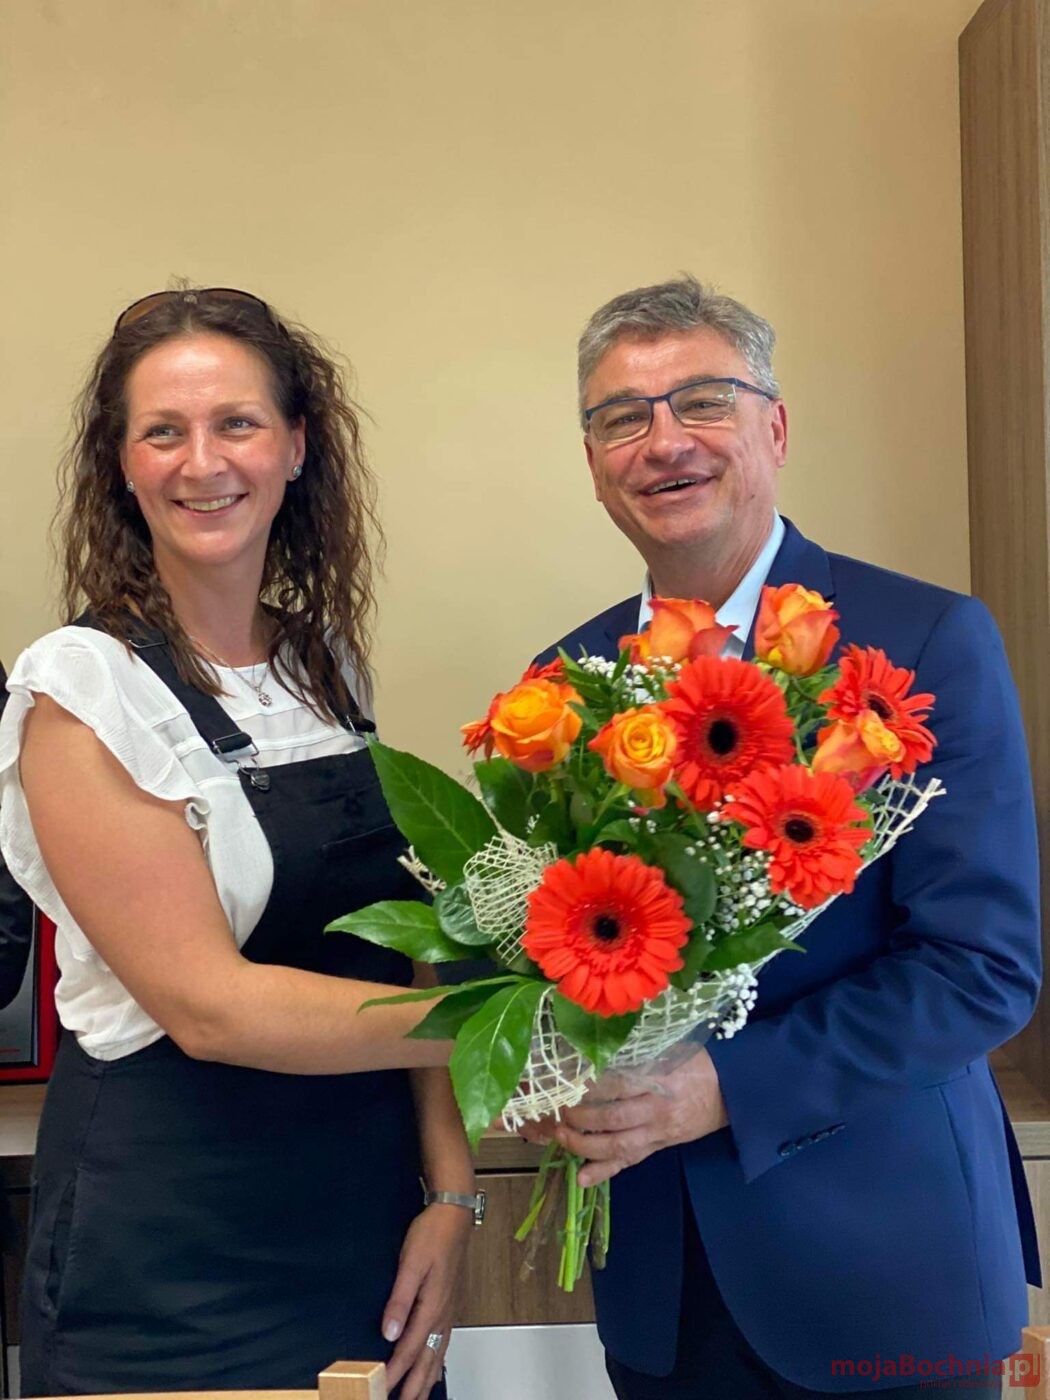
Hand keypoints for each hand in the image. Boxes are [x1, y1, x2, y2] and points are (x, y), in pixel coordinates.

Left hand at [382, 1204, 471, 1398]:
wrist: (453, 1215)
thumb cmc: (432, 1235)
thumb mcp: (411, 1263)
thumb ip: (400, 1299)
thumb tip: (390, 1332)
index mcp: (433, 1307)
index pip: (410, 1349)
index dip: (395, 1373)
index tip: (381, 1389)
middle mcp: (443, 1314)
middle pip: (428, 1360)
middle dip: (415, 1386)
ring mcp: (449, 1310)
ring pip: (438, 1353)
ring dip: (427, 1378)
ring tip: (419, 1396)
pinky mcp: (449, 1304)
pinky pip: (443, 1342)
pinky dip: (437, 1361)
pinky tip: (434, 1365)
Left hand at [519, 1047, 727, 1186]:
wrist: (732, 1091)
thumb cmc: (697, 1063)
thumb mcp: (671, 1050)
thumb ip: (638, 1055)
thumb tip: (598, 1051)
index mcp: (660, 1079)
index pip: (619, 1086)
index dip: (591, 1087)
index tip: (568, 1082)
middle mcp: (657, 1110)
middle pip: (613, 1120)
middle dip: (581, 1119)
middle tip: (558, 1110)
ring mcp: (659, 1132)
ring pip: (618, 1146)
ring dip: (584, 1146)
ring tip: (561, 1136)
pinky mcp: (660, 1146)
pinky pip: (630, 1162)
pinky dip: (605, 1172)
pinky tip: (582, 1178)